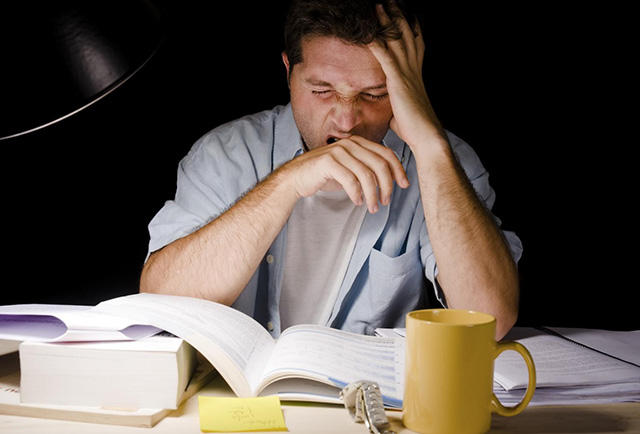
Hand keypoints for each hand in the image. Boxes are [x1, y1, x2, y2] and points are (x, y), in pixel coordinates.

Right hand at [281, 135, 408, 213]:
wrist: (296, 177)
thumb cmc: (324, 174)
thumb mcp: (349, 169)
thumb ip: (366, 169)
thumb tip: (388, 181)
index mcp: (358, 143)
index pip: (385, 153)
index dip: (398, 169)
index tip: (404, 185)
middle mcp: (350, 144)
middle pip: (379, 164)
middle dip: (387, 185)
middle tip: (386, 201)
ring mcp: (338, 151)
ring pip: (366, 174)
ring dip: (372, 194)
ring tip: (373, 207)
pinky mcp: (328, 162)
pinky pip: (350, 180)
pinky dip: (357, 193)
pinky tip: (357, 202)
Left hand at [368, 1, 445, 147]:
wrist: (426, 135)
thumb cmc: (415, 128)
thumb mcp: (403, 112)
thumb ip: (396, 105)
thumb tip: (390, 113)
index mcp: (416, 75)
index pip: (415, 44)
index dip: (411, 27)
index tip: (405, 14)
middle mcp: (413, 70)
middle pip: (407, 36)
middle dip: (398, 17)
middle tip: (390, 2)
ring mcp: (406, 74)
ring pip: (397, 41)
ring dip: (387, 22)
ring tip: (379, 7)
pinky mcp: (397, 82)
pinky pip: (386, 57)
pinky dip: (377, 43)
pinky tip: (369, 34)